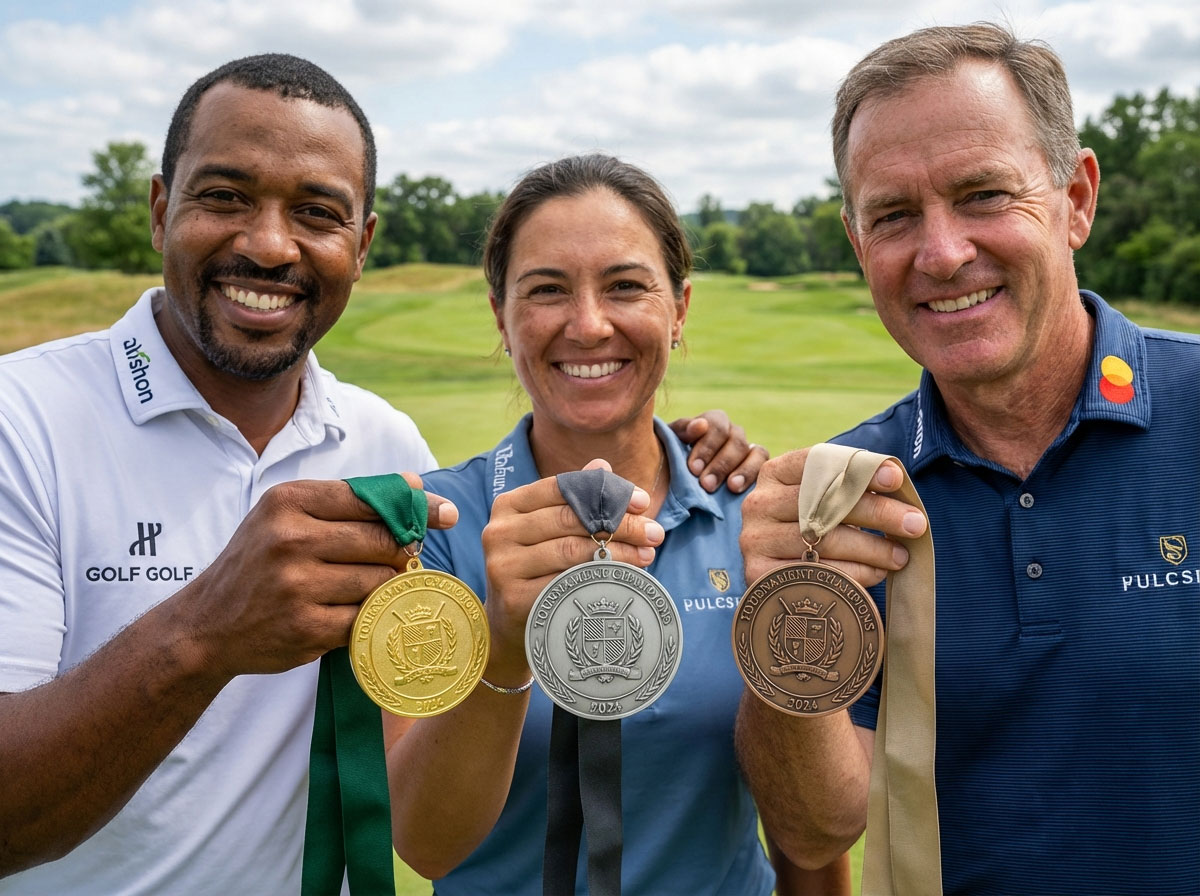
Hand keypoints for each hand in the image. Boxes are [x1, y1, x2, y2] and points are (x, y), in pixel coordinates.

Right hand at [178, 475, 457, 678]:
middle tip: (400, 559)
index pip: (372, 498)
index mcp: (288, 501)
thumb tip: (415, 483)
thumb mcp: (288, 516)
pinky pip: (365, 618)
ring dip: (386, 588)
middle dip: (401, 552)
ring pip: (380, 582)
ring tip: (366, 588)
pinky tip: (353, 614)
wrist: (206, 626)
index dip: (416, 506)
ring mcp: (298, 585)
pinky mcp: (306, 627)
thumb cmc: (259, 562)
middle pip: (383, 541)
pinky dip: (369, 618)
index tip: (447, 514)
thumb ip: (348, 500)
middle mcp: (291, 539)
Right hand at [480, 459, 664, 681]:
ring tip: (647, 555)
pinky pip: (567, 582)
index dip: (606, 491)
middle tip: (655, 532)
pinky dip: (601, 578)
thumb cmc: (540, 566)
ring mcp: (503, 565)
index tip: (643, 502)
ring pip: (571, 550)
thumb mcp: (551, 528)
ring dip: (618, 552)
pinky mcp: (513, 598)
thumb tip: (602, 465)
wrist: (511, 623)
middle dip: (620, 524)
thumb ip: (575, 497)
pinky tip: (625, 579)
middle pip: (571, 519)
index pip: (563, 487)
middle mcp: (499, 531)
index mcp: (508, 504)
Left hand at [669, 410, 767, 493]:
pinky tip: (741, 490)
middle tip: (706, 484)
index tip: (693, 468)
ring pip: (756, 452)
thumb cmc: (670, 462)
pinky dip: (754, 476)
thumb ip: (681, 431)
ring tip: (731, 488)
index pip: (717, 423)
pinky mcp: (757, 470)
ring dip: (743, 470)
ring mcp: (748, 451)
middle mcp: (733, 434)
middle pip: (736, 440)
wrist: (673, 487)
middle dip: (721, 463)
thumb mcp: (669, 445)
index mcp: (712, 423)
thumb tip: (699, 425)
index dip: (707, 445)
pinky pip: (764, 467)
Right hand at [740, 448, 926, 586]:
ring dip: (872, 548)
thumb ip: (849, 485)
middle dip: (877, 513)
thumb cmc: (810, 525)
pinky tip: (877, 573)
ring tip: (902, 555)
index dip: (859, 469)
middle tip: (915, 523)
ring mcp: (755, 539)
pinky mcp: (759, 574)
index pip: (818, 463)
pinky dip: (854, 575)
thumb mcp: (821, 497)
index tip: (897, 479)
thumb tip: (896, 477)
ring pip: (824, 540)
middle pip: (824, 503)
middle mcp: (759, 502)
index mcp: (774, 472)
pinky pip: (817, 574)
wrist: (776, 574)